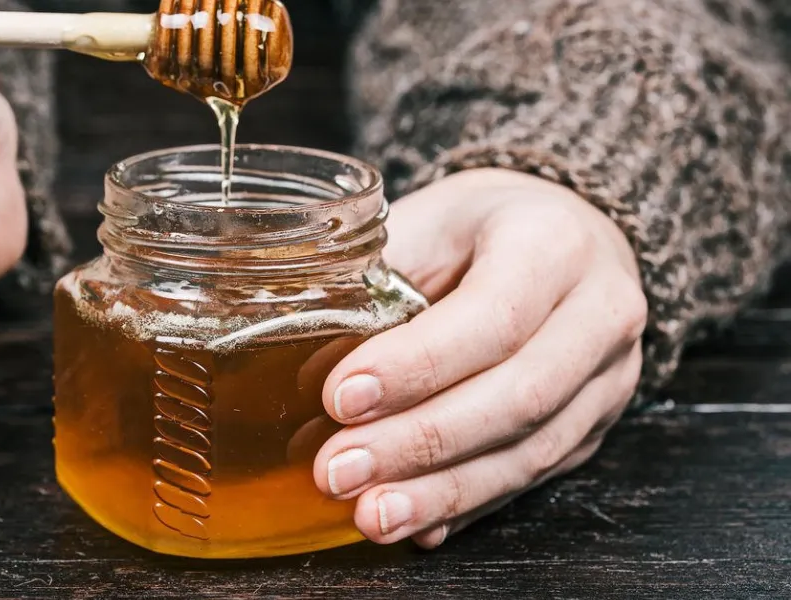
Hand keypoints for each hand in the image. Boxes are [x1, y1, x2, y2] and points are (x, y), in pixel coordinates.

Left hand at [314, 168, 646, 547]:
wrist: (564, 234)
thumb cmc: (478, 228)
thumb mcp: (427, 222)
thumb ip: (377, 281)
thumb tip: (300, 361)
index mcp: (554, 243)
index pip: (493, 316)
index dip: (416, 365)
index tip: (341, 398)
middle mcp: (600, 312)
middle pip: (519, 396)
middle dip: (421, 443)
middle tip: (340, 471)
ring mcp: (608, 378)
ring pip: (531, 452)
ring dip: (441, 491)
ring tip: (369, 515)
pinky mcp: (595, 426)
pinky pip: (531, 478)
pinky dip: (465, 505)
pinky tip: (411, 524)